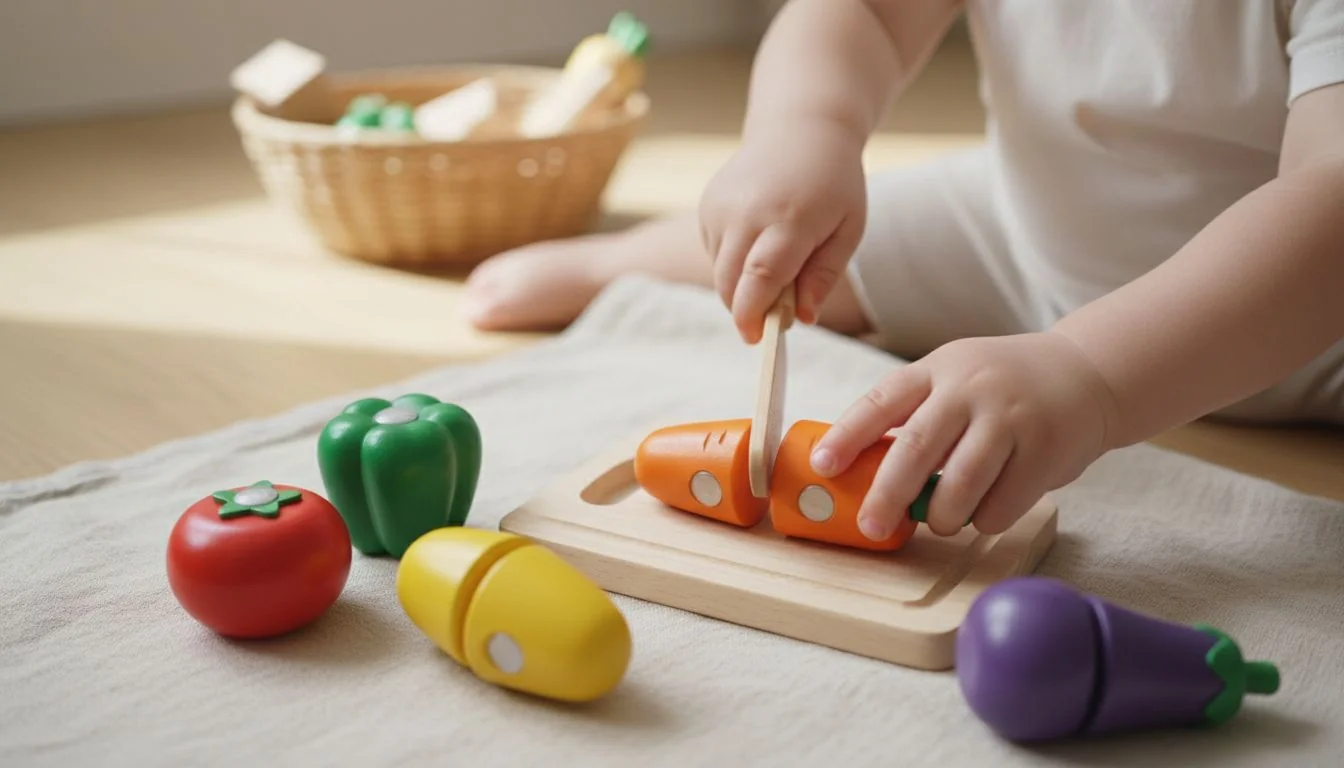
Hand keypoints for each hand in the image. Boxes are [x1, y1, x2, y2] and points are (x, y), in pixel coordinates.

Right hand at [697, 119, 867, 341]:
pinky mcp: (708, 206)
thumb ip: (824, 275)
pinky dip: (734, 262)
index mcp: (790, 218)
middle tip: (774, 316)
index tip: (757, 338)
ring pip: (720, 272)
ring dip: (742, 285)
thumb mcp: (848, 229)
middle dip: (747, 309)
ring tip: (777, 262)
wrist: (799, 129)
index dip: (754, 313)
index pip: (761, 275)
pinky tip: (759, 239)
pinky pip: (715, 254)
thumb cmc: (834, 184)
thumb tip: (802, 318)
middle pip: (731, 282)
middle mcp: (748, 212)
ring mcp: (722, 207)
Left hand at [809, 331, 1120, 536]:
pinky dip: (984, 520)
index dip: (847, 436)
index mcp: (937, 370)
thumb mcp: (954, 378)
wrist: (1087, 373)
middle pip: (916, 448)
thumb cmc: (1002, 388)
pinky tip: (985, 509)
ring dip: (941, 515)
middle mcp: (970, 389)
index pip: (881, 402)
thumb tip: (859, 471)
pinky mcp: (1044, 451)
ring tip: (939, 520)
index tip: (822, 465)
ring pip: (959, 485)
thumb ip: (914, 415)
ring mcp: (1009, 419)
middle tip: (871, 526)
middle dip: (887, 494)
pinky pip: (1001, 505)